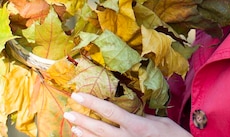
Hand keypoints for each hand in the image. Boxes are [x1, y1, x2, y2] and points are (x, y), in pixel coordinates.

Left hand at [64, 93, 191, 136]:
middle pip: (100, 128)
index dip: (92, 103)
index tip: (78, 95)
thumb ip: (143, 116)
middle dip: (82, 119)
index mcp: (138, 125)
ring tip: (73, 126)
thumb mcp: (161, 122)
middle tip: (68, 112)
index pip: (110, 111)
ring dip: (85, 133)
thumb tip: (130, 110)